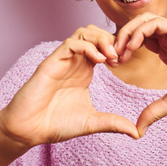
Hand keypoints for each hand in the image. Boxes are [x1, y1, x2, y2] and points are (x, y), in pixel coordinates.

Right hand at [0, 25, 138, 148]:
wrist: (29, 130)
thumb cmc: (56, 124)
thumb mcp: (92, 122)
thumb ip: (113, 123)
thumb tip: (137, 133)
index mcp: (84, 71)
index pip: (103, 46)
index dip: (118, 48)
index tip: (127, 62)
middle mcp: (74, 62)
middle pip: (94, 33)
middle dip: (111, 39)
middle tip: (121, 57)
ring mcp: (63, 60)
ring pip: (83, 32)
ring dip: (100, 39)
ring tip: (111, 57)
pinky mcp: (52, 63)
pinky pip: (71, 43)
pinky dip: (87, 46)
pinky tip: (98, 60)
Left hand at [114, 13, 166, 135]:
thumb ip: (154, 112)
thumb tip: (137, 130)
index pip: (137, 40)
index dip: (122, 49)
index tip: (114, 65)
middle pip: (136, 27)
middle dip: (119, 38)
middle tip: (111, 57)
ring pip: (142, 20)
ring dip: (126, 33)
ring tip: (119, 52)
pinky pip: (154, 23)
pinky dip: (139, 31)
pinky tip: (132, 47)